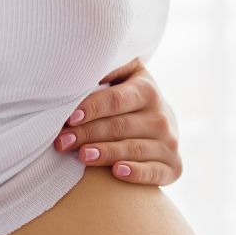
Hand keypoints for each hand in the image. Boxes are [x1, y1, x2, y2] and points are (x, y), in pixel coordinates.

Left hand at [54, 58, 181, 185]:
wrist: (162, 125)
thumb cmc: (130, 99)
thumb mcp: (126, 75)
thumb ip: (110, 67)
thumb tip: (83, 61)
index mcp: (147, 91)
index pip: (116, 100)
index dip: (93, 108)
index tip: (70, 117)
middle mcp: (161, 117)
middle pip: (120, 127)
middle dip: (88, 134)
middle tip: (63, 142)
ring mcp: (169, 144)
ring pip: (133, 149)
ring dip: (106, 153)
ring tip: (82, 156)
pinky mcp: (173, 167)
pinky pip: (154, 172)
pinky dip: (136, 172)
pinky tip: (117, 172)